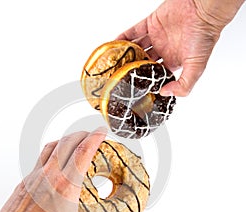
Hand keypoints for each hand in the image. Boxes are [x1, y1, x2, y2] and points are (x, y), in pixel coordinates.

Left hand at [0, 128, 119, 211]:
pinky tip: (57, 159)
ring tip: (76, 141)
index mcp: (66, 187)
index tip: (102, 132)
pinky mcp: (26, 182)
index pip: (83, 152)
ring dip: (66, 139)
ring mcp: (35, 177)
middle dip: (82, 134)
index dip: (95, 138)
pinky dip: (53, 151)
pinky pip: (41, 157)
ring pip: (52, 146)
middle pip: (67, 142)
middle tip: (92, 135)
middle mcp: (50, 177)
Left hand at [117, 0, 242, 95]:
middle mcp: (164, 50)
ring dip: (127, 53)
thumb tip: (165, 93)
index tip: (133, 86)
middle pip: (143, 61)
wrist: (204, 10)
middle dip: (132, 68)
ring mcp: (157, 36)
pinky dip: (125, 38)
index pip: (154, 74)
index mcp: (173, 62)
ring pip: (137, 47)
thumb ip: (183, 85)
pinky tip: (116, 44)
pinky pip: (134, 31)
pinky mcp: (152, 23)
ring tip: (115, 62)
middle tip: (120, 75)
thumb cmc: (205, 37)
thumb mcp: (197, 67)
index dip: (144, 79)